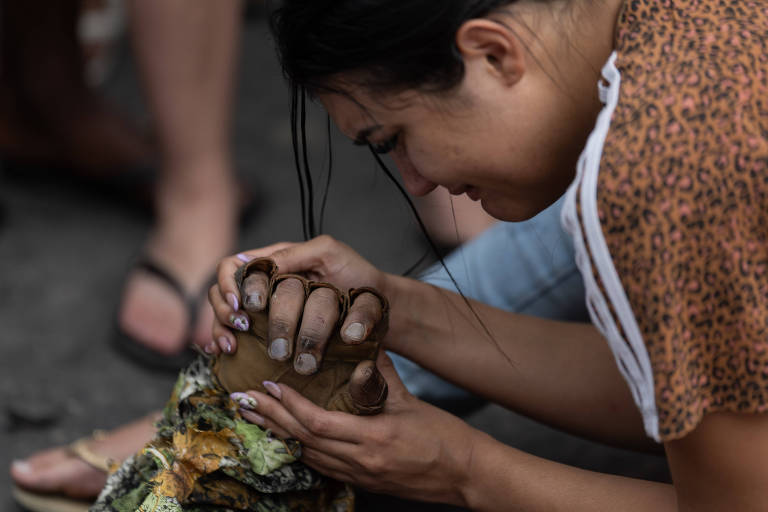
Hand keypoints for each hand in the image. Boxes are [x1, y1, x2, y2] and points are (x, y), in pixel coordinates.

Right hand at [207, 236, 388, 363]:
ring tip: (233, 346)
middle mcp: (264, 285)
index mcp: (273, 262)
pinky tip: (227, 354)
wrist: (379, 304)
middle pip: (226, 294)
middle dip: (227, 312)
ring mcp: (264, 311)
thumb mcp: (328, 252)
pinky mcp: (269, 334)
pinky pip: (236, 337)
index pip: (235, 266)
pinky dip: (225, 344)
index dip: (231, 284)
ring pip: (226, 317)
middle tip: (243, 328)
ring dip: (223, 330)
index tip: (246, 305)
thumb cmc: (356, 274)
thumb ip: (295, 254)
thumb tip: (266, 269)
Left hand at [237, 352, 476, 506]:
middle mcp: (360, 462)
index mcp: (373, 439)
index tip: (268, 386)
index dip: (290, 406)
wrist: (465, 473)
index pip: (318, 423)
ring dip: (279, 436)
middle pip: (304, 441)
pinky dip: (301, 450)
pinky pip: (322, 467)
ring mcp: (360, 476)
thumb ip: (382, 373)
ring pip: (308, 456)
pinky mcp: (363, 482)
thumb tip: (363, 342)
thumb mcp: (411, 400)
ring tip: (254, 417)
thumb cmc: (443, 436)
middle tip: (242, 401)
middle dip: (271, 419)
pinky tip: (286, 438)